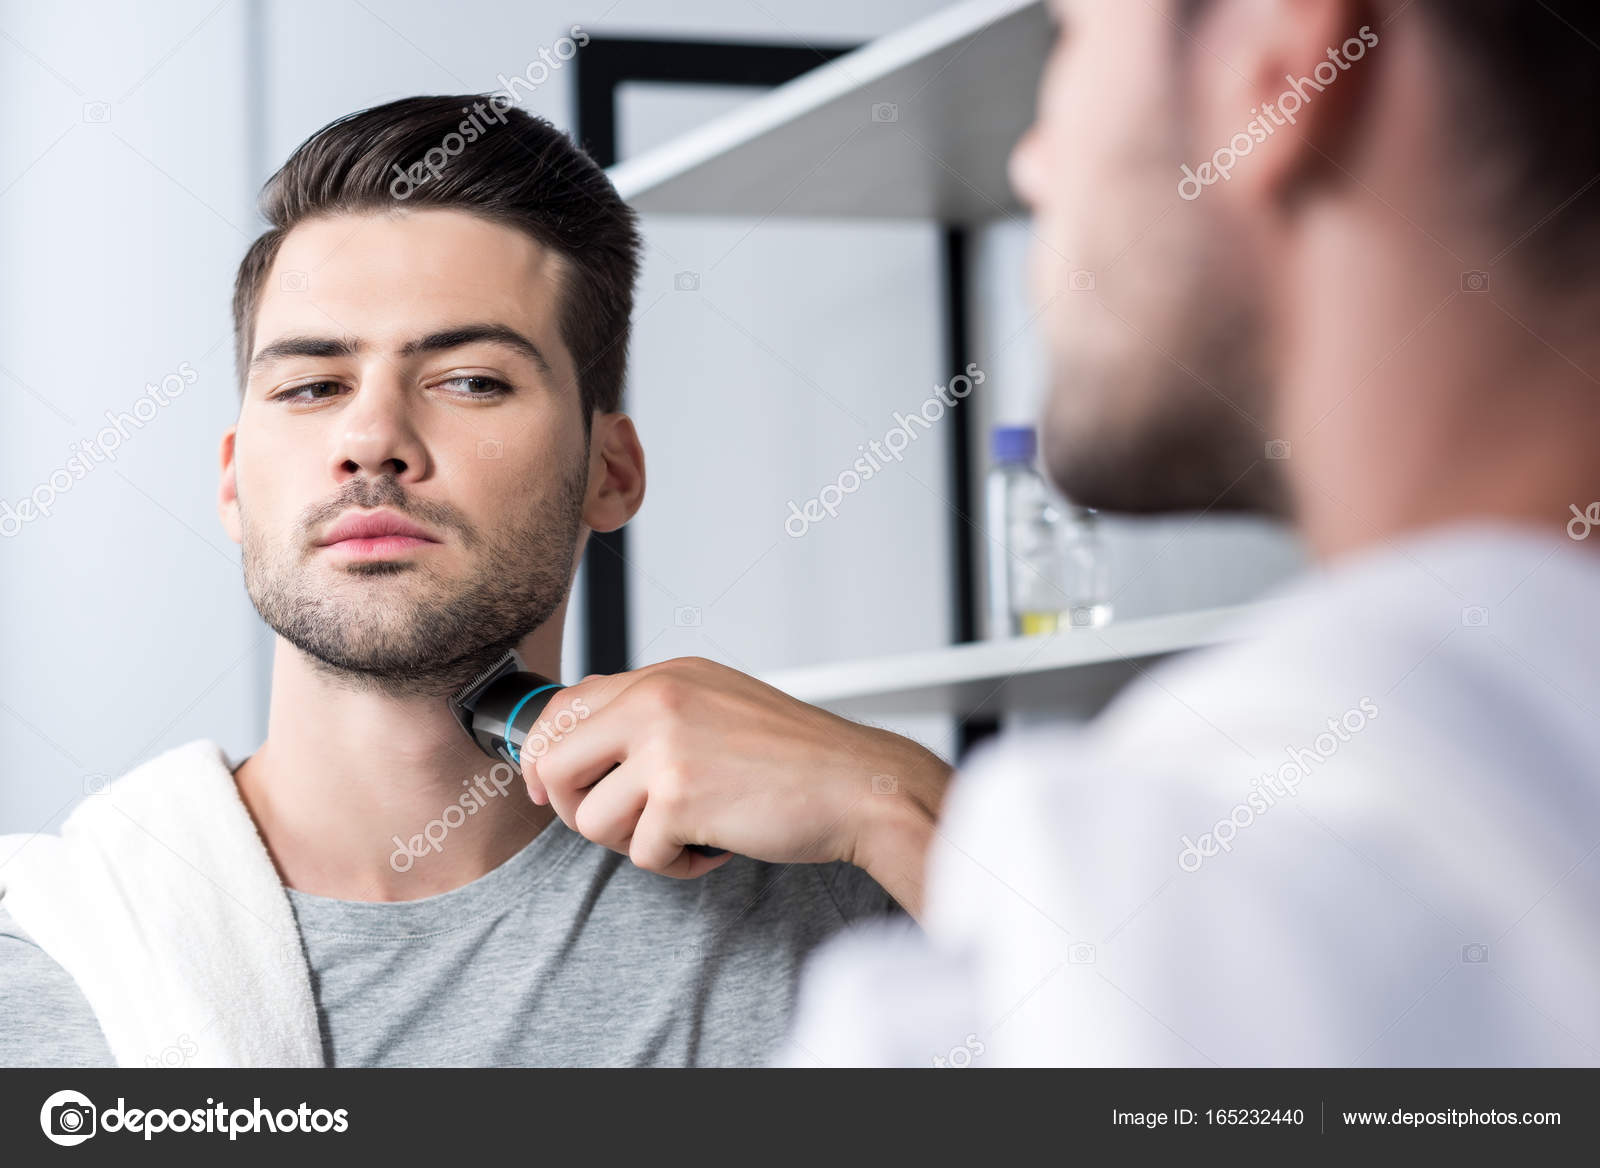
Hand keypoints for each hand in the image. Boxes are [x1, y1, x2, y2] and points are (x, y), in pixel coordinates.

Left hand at [522, 657, 951, 914]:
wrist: (859, 785)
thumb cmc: (798, 756)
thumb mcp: (718, 704)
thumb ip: (654, 714)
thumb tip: (581, 747)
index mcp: (665, 675)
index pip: (564, 705)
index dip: (544, 755)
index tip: (551, 786)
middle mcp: (656, 700)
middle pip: (555, 761)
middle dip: (574, 806)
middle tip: (616, 824)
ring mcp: (664, 747)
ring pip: (590, 819)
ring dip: (634, 842)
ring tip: (686, 831)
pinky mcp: (678, 798)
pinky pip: (641, 855)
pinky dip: (678, 864)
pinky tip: (717, 844)